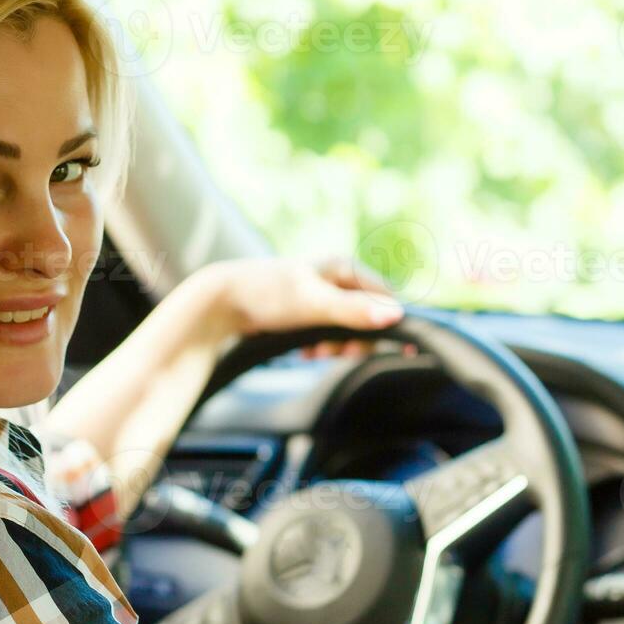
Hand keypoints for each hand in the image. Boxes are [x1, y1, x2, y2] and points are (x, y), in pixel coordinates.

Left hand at [192, 255, 415, 358]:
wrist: (221, 302)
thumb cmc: (267, 295)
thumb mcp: (313, 304)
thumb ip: (353, 311)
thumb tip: (396, 316)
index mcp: (343, 268)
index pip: (385, 296)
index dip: (391, 322)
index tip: (402, 351)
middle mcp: (334, 278)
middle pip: (367, 317)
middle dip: (355, 340)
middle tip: (336, 355)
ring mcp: (319, 294)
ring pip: (346, 329)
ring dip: (335, 347)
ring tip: (312, 354)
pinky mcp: (305, 312)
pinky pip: (326, 334)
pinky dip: (320, 347)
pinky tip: (304, 352)